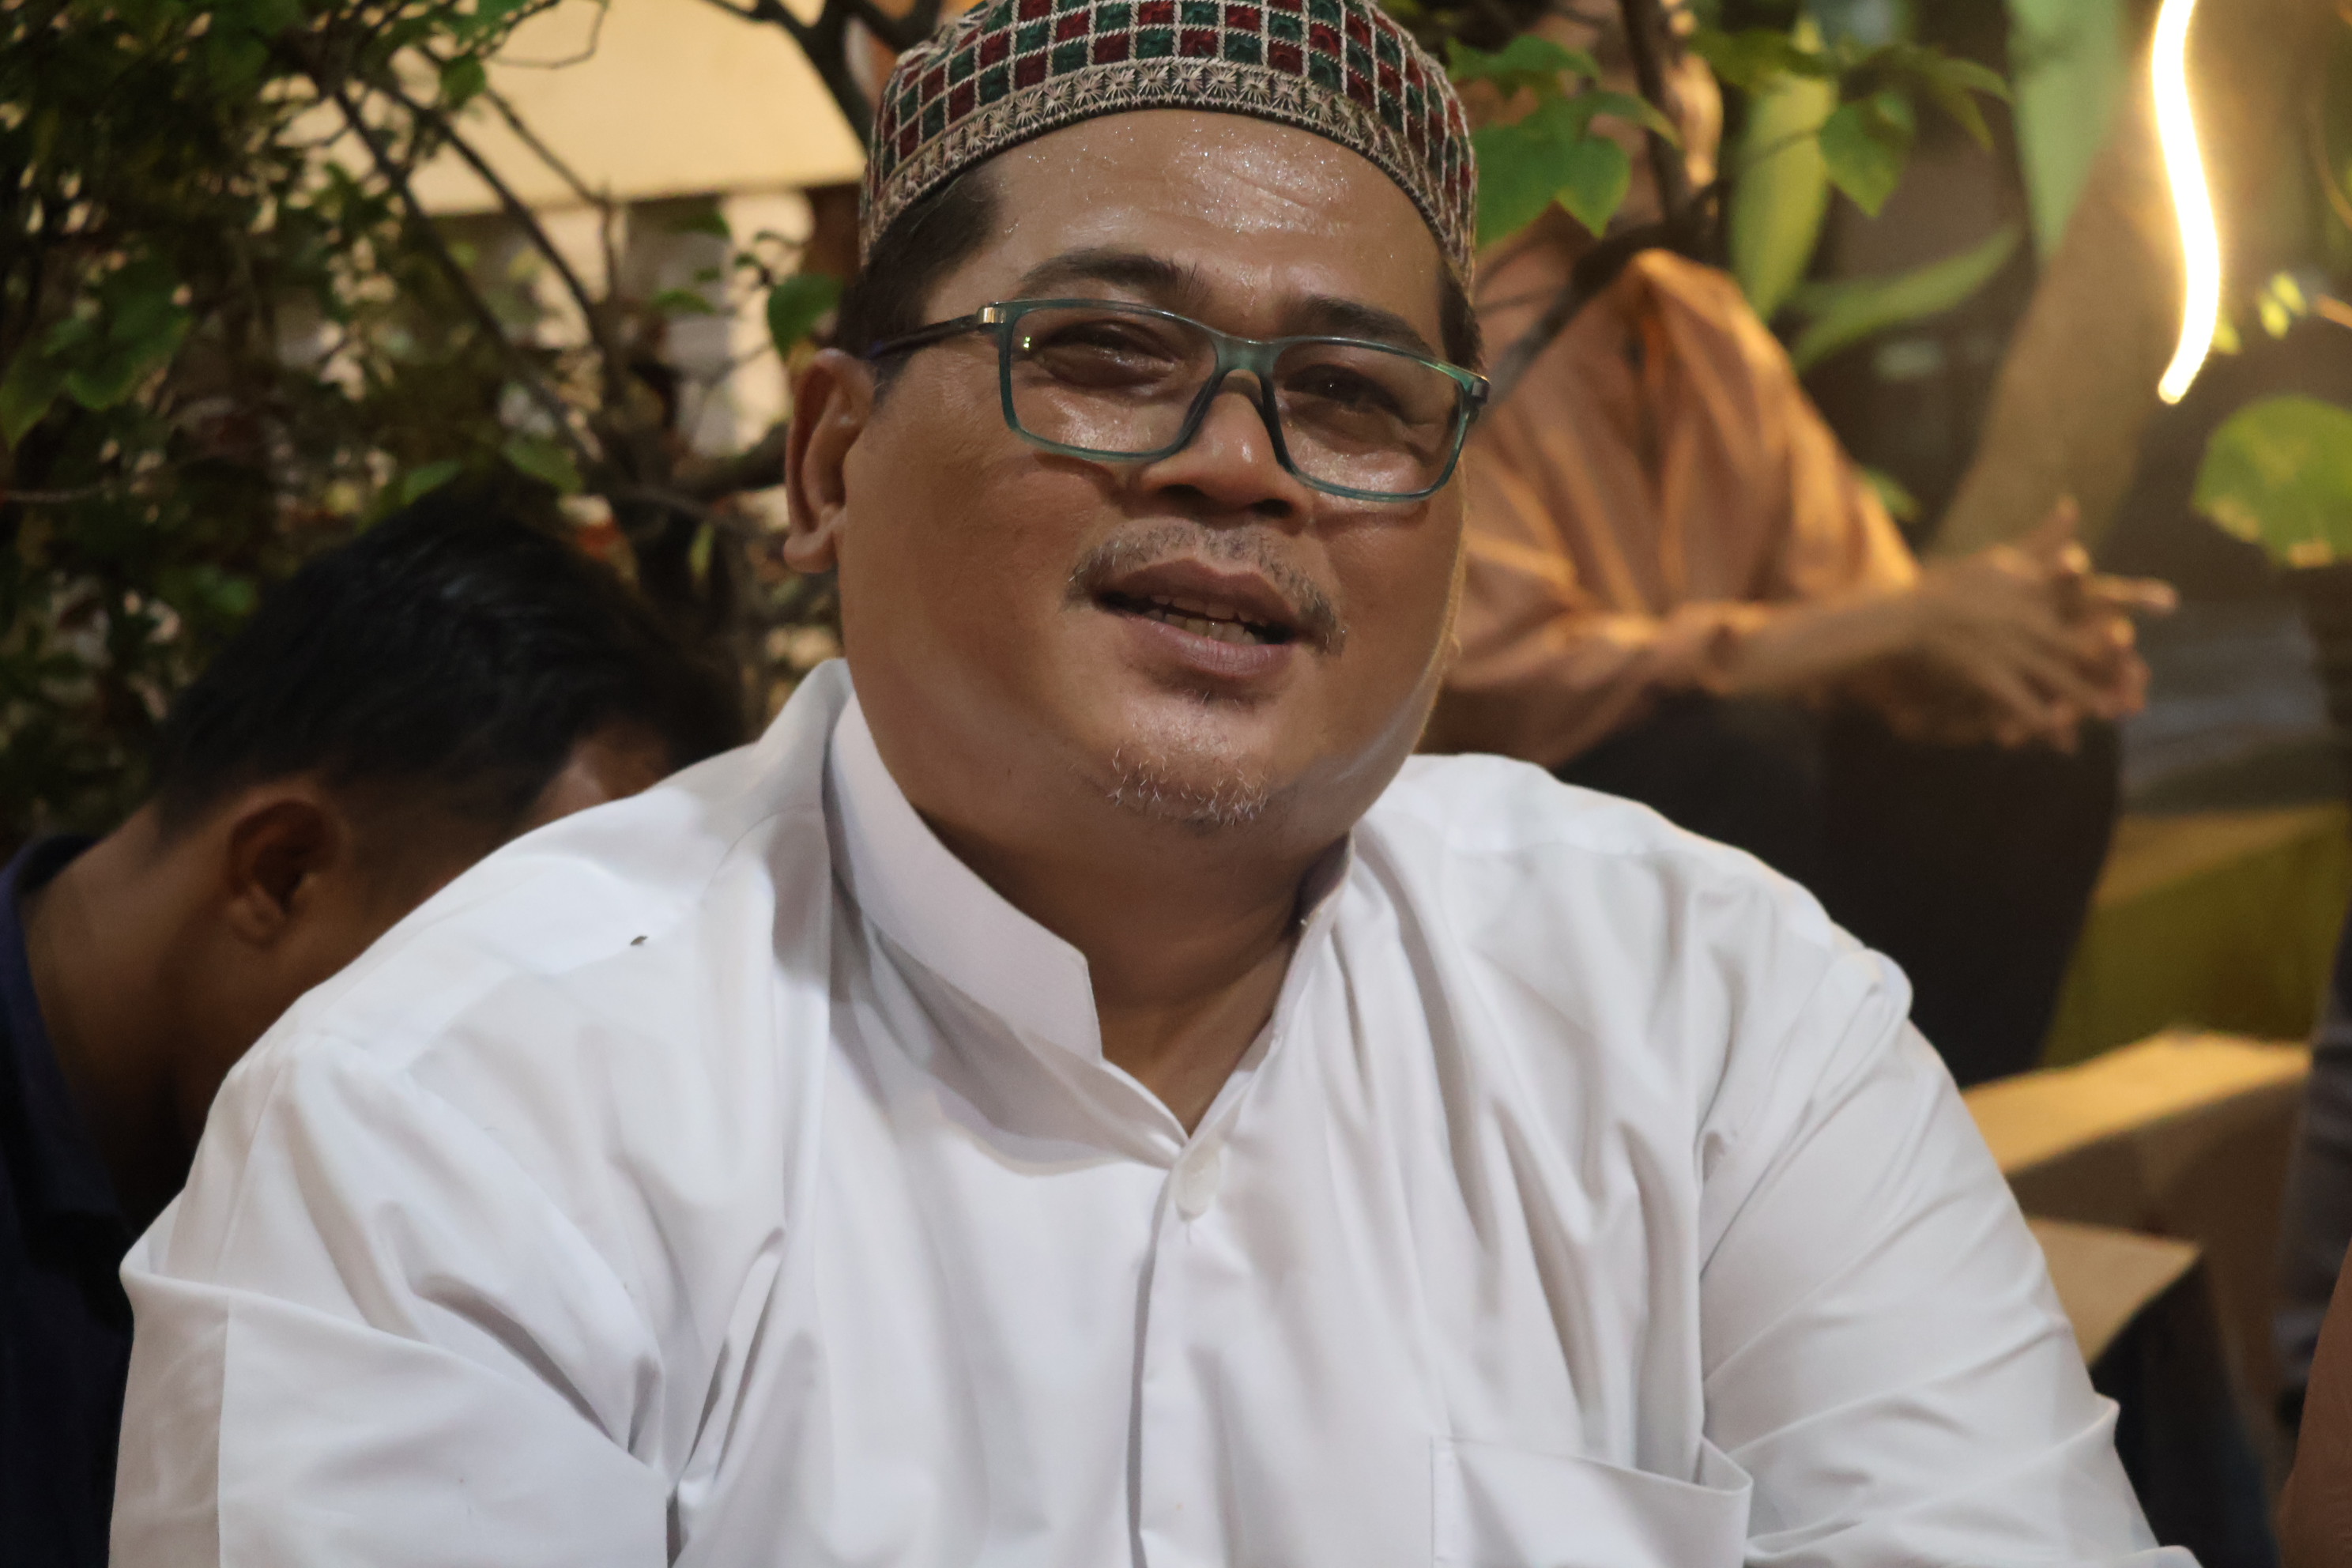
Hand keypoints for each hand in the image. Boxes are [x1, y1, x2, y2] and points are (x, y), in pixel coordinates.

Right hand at [1895, 499, 2173, 749]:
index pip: (2094, 590)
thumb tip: (2073, 505)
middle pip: (2083, 644)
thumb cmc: (1960, 582)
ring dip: (2087, 697)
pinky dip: (2042, 720)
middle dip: (2118, 665)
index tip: (2170, 601)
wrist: (1911, 614)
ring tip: (2113, 712)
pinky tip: (2061, 736)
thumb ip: (2045, 537)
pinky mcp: (1988, 675)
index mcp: (2037, 589)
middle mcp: (2028, 619)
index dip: (2134, 596)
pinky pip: (2021, 702)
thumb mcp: (2005, 555)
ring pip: (2057, 677)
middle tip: (2145, 679)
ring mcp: (2009, 649)